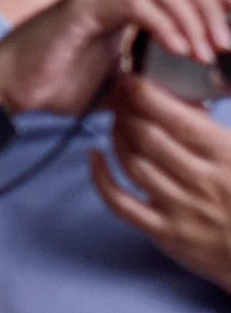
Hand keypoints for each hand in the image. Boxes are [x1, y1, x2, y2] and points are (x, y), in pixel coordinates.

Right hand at [0, 0, 230, 118]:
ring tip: (206, 51)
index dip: (217, 0)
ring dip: (194, 18)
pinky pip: (138, 4)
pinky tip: (178, 49)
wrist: (6, 91)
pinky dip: (164, 25)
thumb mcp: (117, 84)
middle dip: (214, 8)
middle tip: (227, 45)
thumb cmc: (54, 86)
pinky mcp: (85, 5)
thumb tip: (197, 99)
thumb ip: (152, 82)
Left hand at [91, 72, 230, 288]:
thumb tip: (191, 101)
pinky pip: (121, 203)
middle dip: (126, 110)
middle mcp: (201, 181)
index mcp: (226, 155)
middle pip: (148, 138)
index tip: (132, 79)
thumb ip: (217, 130)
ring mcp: (180, 209)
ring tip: (114, 118)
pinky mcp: (164, 233)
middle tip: (117, 94)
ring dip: (116, 136)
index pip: (177, 119)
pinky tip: (94, 155)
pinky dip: (101, 178)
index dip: (147, 95)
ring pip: (132, 164)